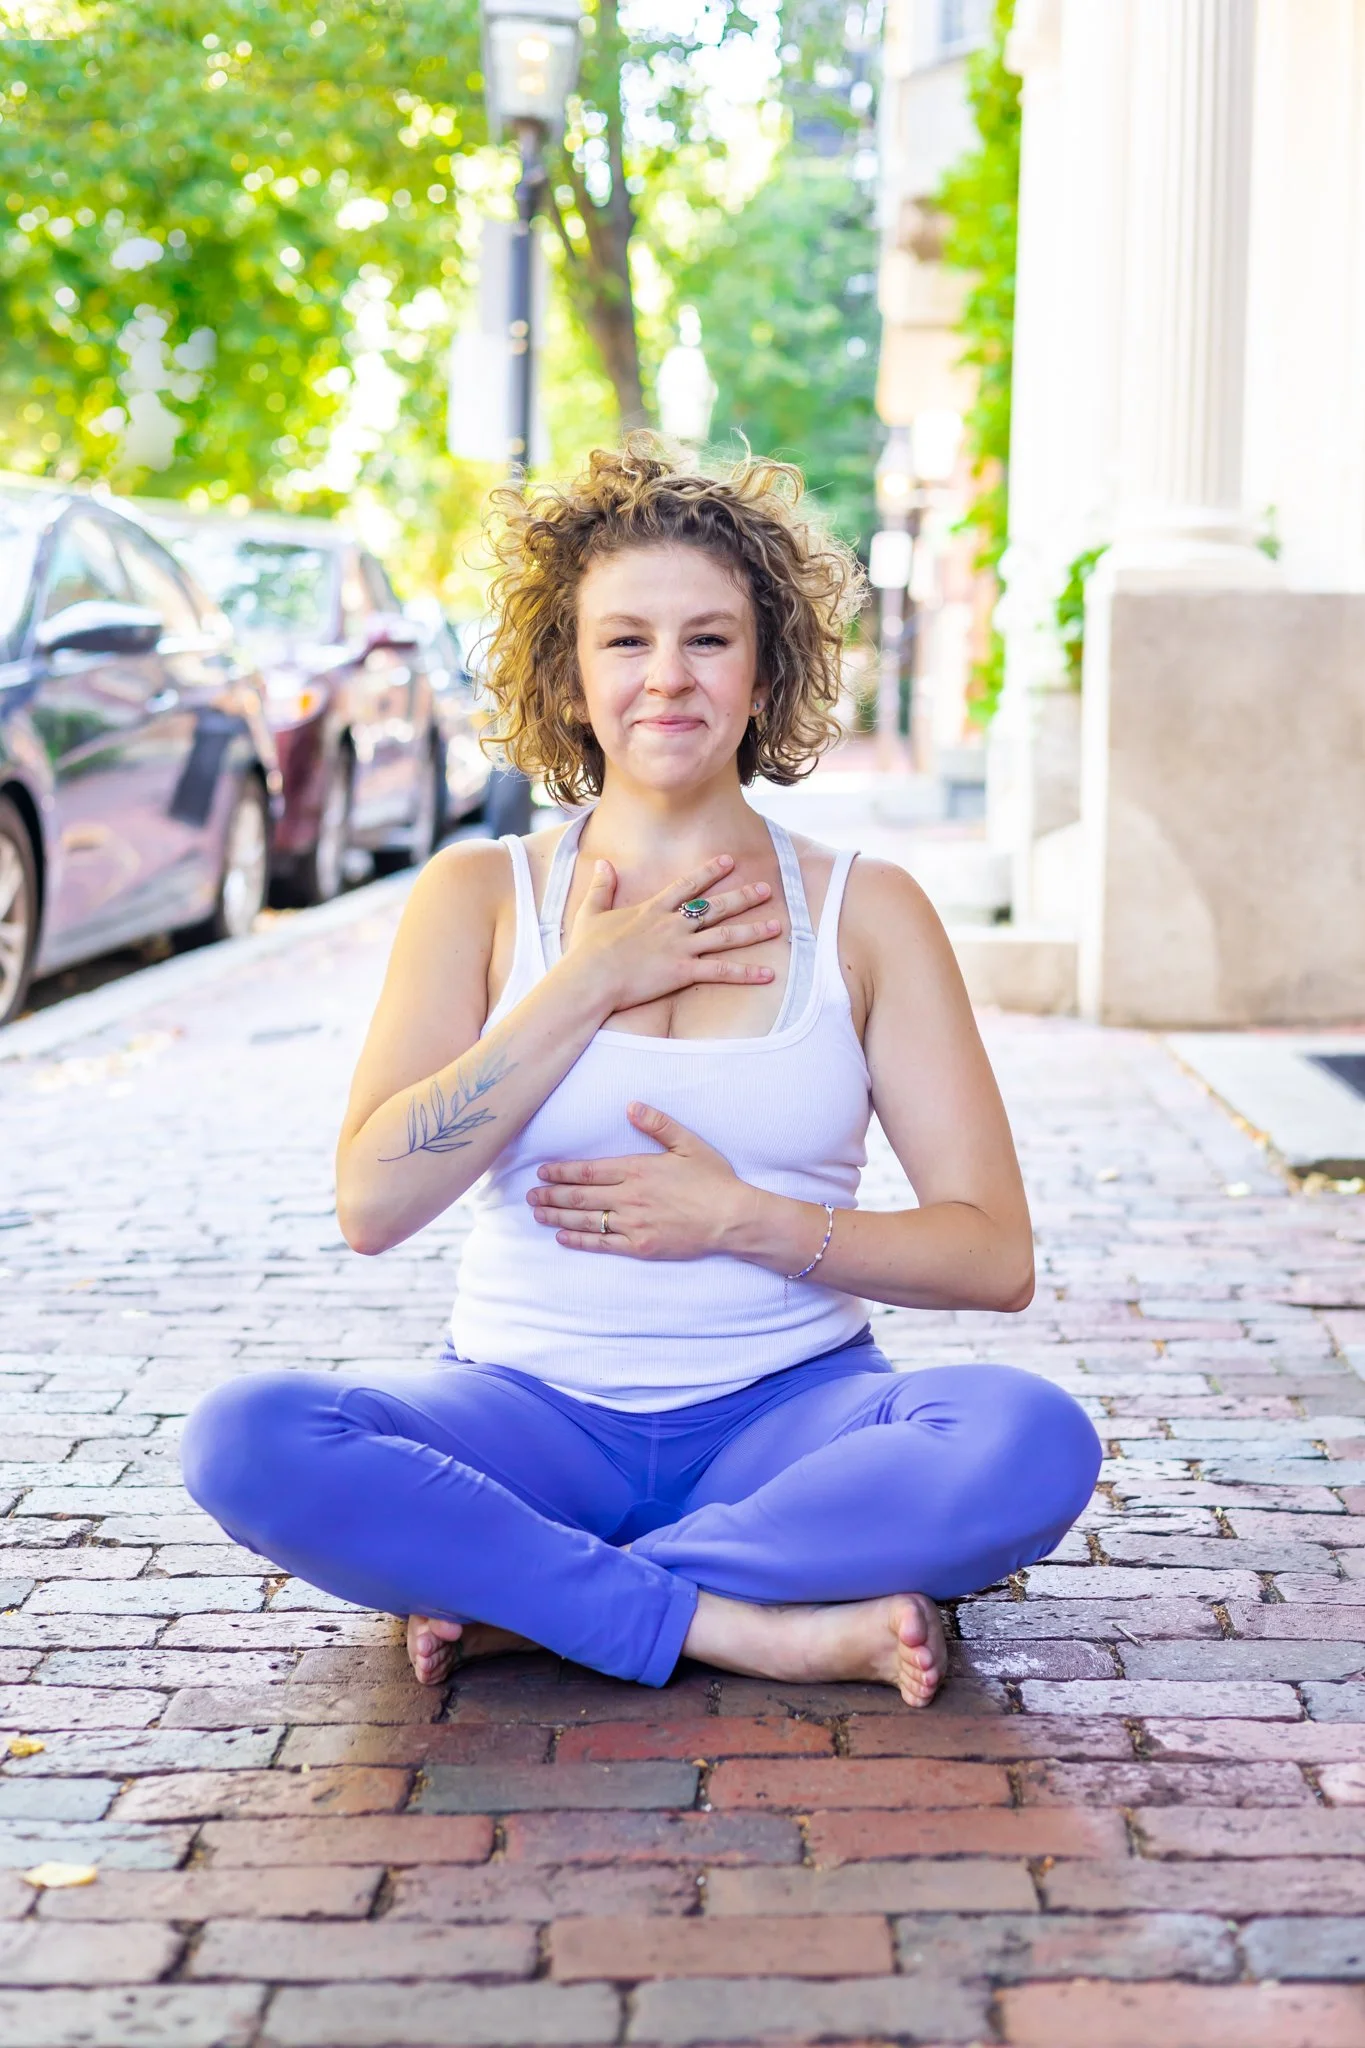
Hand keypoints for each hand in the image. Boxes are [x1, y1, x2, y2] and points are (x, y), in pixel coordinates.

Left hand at [527, 1102, 745, 1260]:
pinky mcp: (640, 1246)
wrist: (732, 1218)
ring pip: (586, 1220)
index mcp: (637, 1169)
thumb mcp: (688, 1143)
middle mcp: (629, 1197)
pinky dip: (579, 1240)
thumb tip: (630, 1106)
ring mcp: (633, 1224)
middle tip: (530, 1195)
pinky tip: (563, 1237)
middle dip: (552, 1195)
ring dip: (558, 1217)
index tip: (543, 1172)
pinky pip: (602, 1244)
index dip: (562, 1171)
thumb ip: (657, 1124)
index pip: (588, 1170)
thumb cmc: (713, 1179)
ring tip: (538, 1214)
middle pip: (580, 1196)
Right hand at [560, 854, 781, 1017]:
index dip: (709, 872)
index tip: (729, 861)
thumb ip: (602, 886)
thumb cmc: (587, 949)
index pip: (687, 885)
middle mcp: (672, 924)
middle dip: (742, 897)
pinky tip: (767, 974)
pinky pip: (721, 971)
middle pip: (715, 906)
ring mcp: (680, 947)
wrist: (590, 976)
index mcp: (652, 909)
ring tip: (777, 925)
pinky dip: (746, 973)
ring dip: (753, 930)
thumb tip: (604, 863)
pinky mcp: (683, 971)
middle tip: (766, 889)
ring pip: (725, 935)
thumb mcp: (591, 911)